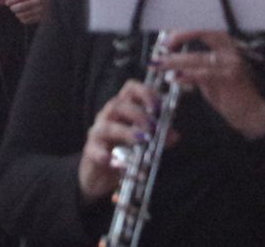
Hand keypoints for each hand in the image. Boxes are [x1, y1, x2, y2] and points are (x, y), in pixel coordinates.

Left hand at [5, 0, 47, 25]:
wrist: (54, 5)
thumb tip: (8, 1)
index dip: (12, 0)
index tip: (6, 2)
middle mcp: (39, 1)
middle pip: (21, 6)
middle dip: (14, 8)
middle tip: (12, 8)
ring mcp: (41, 10)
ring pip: (23, 14)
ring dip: (18, 14)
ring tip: (18, 13)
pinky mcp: (41, 18)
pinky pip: (27, 20)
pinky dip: (23, 19)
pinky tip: (23, 17)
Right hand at [78, 78, 166, 200]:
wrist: (99, 174)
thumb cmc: (122, 151)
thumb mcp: (142, 142)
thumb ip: (158, 137)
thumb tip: (174, 135)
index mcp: (122, 108)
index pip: (130, 89)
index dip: (145, 93)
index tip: (158, 107)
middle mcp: (108, 116)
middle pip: (118, 105)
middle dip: (138, 115)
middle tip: (153, 129)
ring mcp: (97, 133)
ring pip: (107, 126)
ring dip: (126, 132)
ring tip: (140, 141)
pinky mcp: (91, 152)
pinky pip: (96, 151)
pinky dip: (106, 156)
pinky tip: (118, 163)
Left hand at [157, 30, 264, 141]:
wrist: (254, 114)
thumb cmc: (233, 95)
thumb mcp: (212, 78)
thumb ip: (195, 69)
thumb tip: (173, 64)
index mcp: (225, 46)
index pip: (203, 29)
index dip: (184, 30)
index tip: (167, 36)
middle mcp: (229, 50)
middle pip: (202, 33)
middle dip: (179, 36)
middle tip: (162, 46)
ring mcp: (230, 63)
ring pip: (198, 57)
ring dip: (175, 61)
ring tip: (160, 64)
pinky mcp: (229, 78)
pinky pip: (203, 74)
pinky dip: (187, 75)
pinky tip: (175, 78)